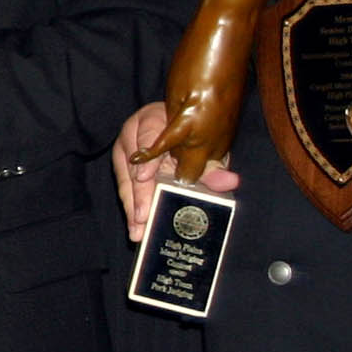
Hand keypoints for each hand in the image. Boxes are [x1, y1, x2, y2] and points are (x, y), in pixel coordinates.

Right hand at [117, 100, 239, 240]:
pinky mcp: (122, 168)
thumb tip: (230, 181)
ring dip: (132, 207)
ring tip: (138, 230)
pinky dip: (132, 209)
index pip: (148, 134)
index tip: (144, 177)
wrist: (173, 129)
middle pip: (133, 165)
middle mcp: (133, 134)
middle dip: (138, 194)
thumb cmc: (188, 137)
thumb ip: (213, 166)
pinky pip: (125, 189)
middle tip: (143, 216)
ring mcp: (124, 152)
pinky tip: (136, 227)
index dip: (147, 158)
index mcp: (154, 120)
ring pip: (126, 181)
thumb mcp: (202, 148)